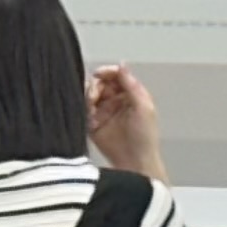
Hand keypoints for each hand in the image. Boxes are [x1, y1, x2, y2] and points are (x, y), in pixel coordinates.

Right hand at [87, 63, 164, 179]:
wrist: (134, 162)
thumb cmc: (145, 137)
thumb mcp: (143, 107)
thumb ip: (131, 85)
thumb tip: (122, 65)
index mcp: (129, 94)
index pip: (115, 76)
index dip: (107, 72)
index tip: (99, 74)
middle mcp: (115, 100)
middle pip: (99, 83)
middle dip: (95, 85)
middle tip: (94, 95)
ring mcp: (102, 112)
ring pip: (89, 95)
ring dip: (88, 96)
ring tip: (91, 106)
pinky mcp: (91, 123)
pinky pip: (82, 110)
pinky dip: (82, 109)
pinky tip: (88, 115)